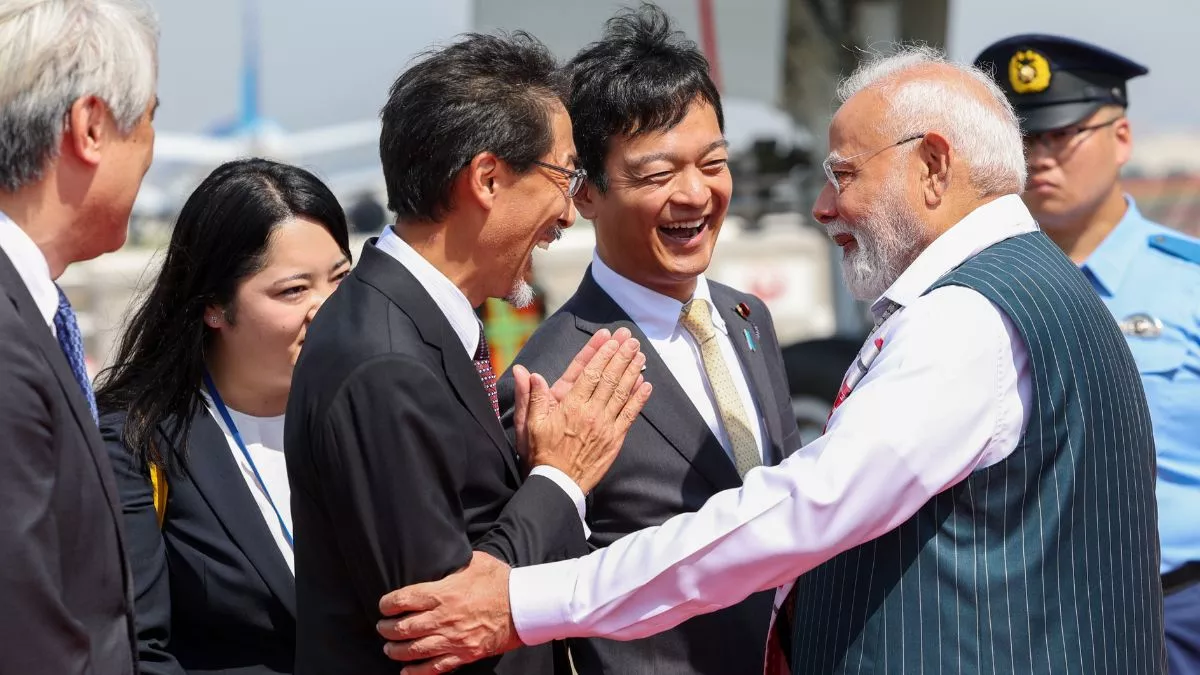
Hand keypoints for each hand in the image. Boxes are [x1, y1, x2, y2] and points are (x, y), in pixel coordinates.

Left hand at [377, 551, 515, 673]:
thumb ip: (456, 562)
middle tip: (382, 627)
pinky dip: (417, 671)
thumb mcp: (477, 562)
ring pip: (414, 650)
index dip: (387, 604)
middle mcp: (443, 618)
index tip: (383, 606)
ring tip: (390, 648)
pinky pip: (434, 668)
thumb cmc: (502, 582)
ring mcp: (452, 639)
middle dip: (386, 629)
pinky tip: (406, 671)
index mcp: (443, 593)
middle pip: (403, 627)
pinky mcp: (463, 654)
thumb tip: (445, 556)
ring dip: (396, 650)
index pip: (403, 600)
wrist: (524, 607)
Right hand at [516, 331, 651, 492]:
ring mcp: (605, 426)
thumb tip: (526, 373)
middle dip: (621, 356)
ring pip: (622, 393)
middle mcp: (591, 412)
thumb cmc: (541, 454)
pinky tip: (646, 384)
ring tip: (640, 355)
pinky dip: (639, 399)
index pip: (589, 373)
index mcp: (570, 406)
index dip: (601, 354)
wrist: (557, 484)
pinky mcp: (615, 439)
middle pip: (610, 378)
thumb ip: (531, 397)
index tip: (610, 339)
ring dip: (632, 372)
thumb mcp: (529, 424)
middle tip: (630, 340)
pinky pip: (630, 415)